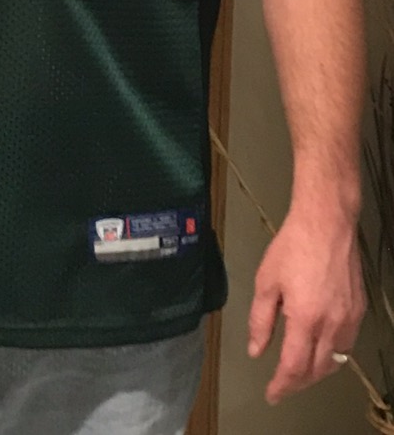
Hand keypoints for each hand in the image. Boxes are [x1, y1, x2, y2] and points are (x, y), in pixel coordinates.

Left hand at [247, 206, 364, 403]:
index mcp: (305, 318)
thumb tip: (257, 350)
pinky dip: (333, 354)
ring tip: (300, 370)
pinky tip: (321, 347)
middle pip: (317, 370)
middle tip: (283, 384)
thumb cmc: (293, 246)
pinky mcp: (359, 309)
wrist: (327, 222)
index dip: (282, 385)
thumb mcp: (266, 281)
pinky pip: (347, 343)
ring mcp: (349, 318)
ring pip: (336, 360)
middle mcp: (332, 324)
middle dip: (298, 382)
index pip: (294, 367)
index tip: (272, 393)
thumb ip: (260, 320)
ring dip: (317, 370)